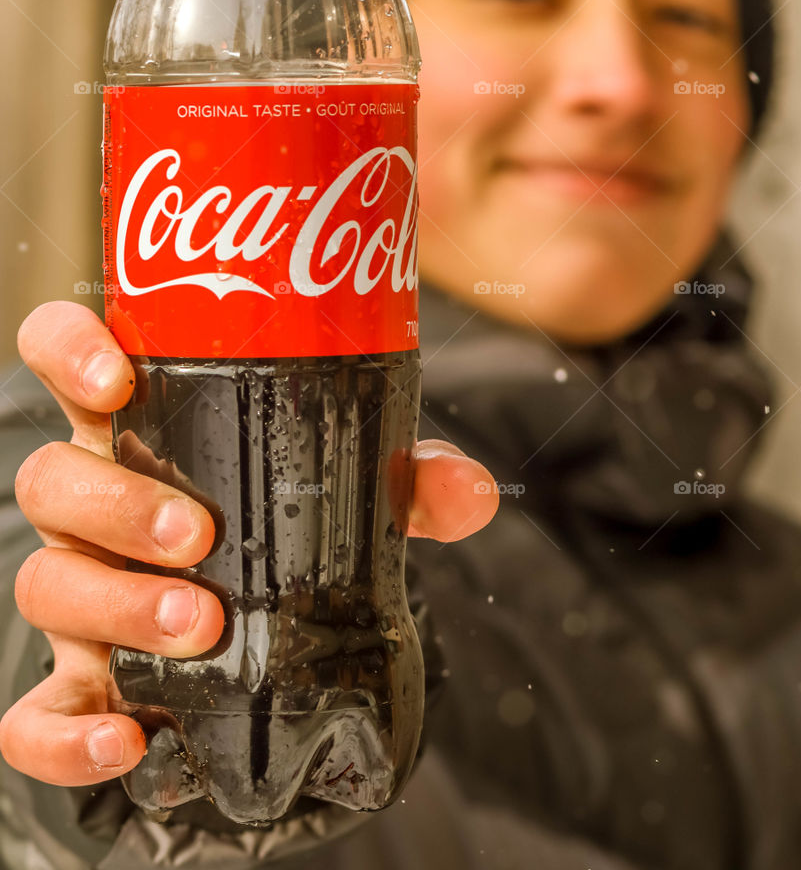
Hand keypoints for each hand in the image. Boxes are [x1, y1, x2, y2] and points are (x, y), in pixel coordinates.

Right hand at [0, 301, 498, 787]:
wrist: (263, 639)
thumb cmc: (285, 529)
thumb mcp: (347, 494)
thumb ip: (406, 481)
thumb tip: (467, 489)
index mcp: (143, 431)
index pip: (62, 356)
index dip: (69, 351)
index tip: (116, 377)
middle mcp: (95, 505)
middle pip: (50, 479)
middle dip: (117, 504)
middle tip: (198, 535)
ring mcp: (79, 594)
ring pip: (45, 583)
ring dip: (115, 605)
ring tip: (199, 624)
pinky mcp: (79, 685)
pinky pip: (34, 718)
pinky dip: (66, 735)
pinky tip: (126, 740)